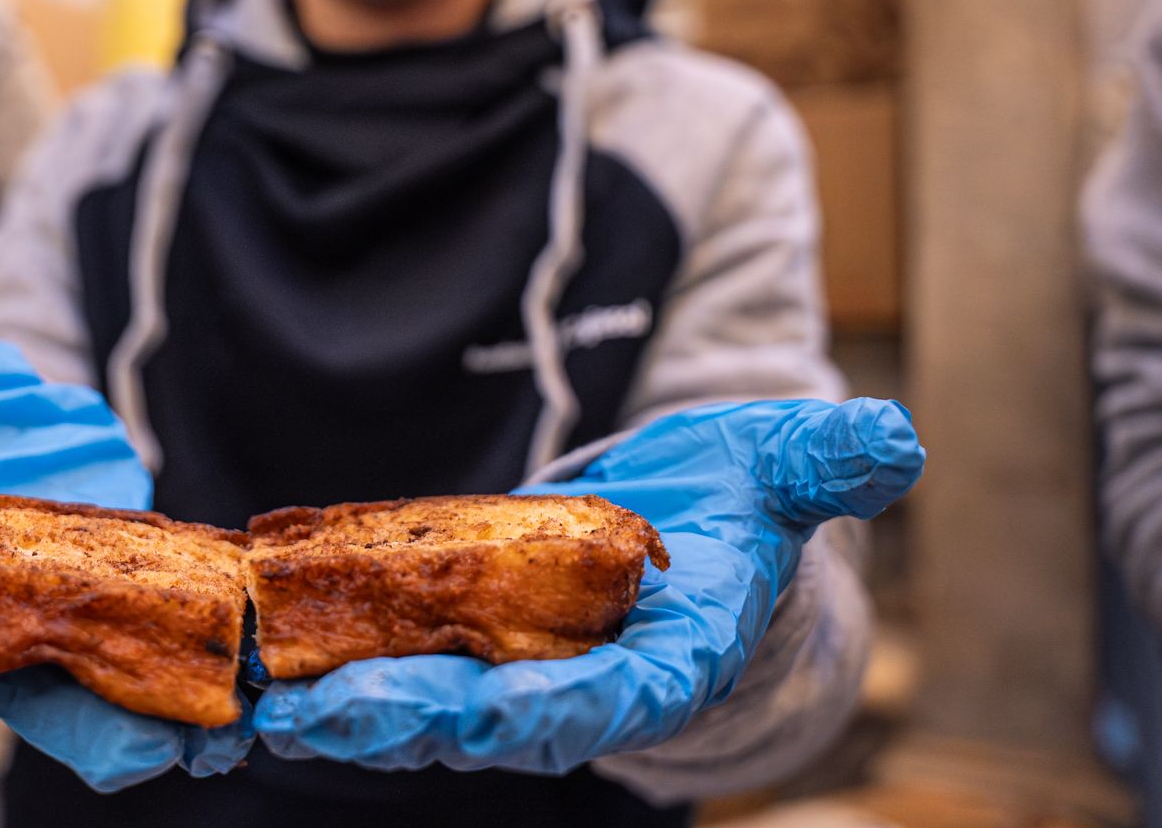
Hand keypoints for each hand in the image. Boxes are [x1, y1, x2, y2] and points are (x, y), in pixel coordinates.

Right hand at [0, 322, 251, 791]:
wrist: (16, 387)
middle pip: (1, 697)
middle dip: (60, 730)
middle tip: (124, 758)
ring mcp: (47, 613)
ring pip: (83, 689)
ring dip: (138, 719)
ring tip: (189, 743)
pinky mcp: (115, 590)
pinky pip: (143, 644)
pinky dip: (180, 669)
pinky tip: (228, 689)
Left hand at [253, 398, 922, 772]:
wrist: (685, 523)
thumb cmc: (739, 501)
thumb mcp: (784, 468)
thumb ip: (829, 463)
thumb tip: (897, 437)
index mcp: (663, 664)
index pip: (604, 703)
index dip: (543, 712)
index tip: (479, 714)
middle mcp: (580, 688)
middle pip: (488, 721)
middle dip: (408, 723)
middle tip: (322, 714)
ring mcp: (511, 671)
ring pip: (423, 705)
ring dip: (349, 707)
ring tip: (271, 700)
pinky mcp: (458, 641)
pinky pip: (390, 657)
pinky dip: (333, 662)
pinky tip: (265, 656)